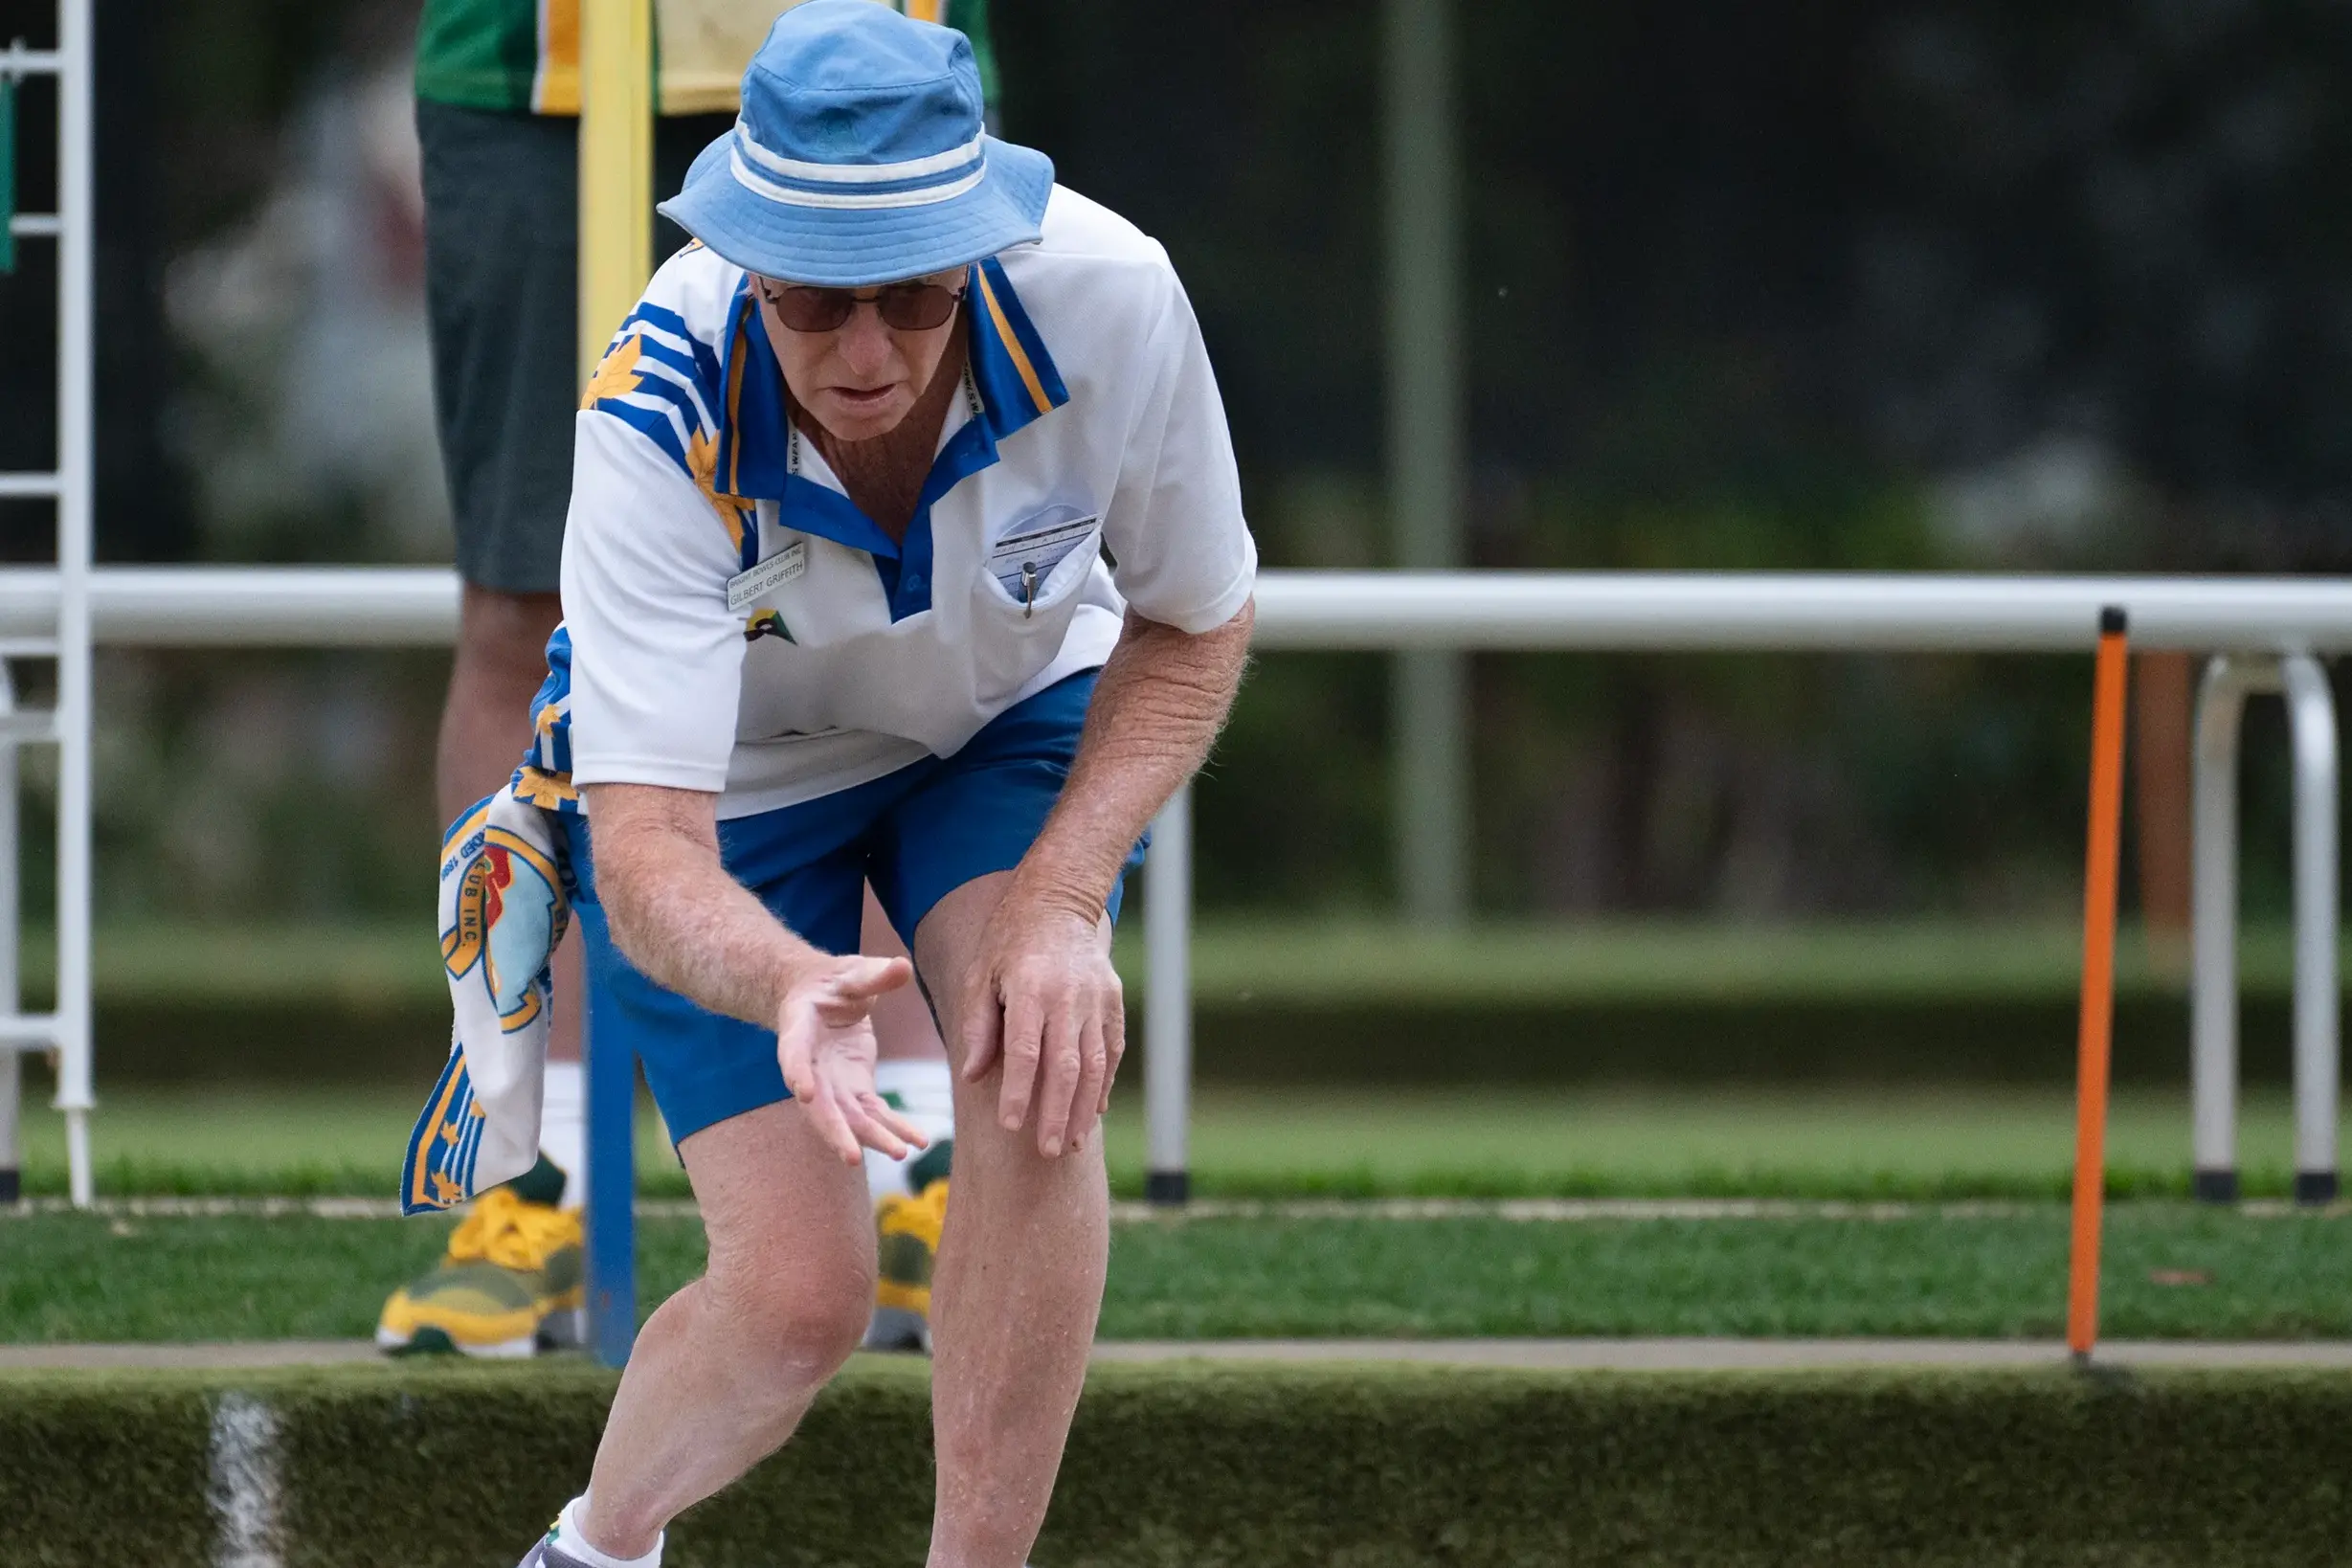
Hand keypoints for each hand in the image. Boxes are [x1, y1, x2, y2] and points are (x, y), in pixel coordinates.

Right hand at [775, 954, 928, 1165]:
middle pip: (819, 1105)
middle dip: (835, 1131)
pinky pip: (873, 1115)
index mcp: (799, 1029)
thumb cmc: (833, 981)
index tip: (804, 1092)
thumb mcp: (852, 971)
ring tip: (900, 1152)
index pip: (793, 1055)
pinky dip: (893, 1128)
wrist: (824, 998)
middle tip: (852, 1157)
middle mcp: (810, 1067)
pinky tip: (917, 1142)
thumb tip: (903, 967)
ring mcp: (832, 1084)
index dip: (797, 1072)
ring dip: (872, 1138)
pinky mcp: (855, 1090)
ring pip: (848, 1118)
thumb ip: (874, 974)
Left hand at [960, 896, 1123, 1157]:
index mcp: (1030, 989)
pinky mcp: (1113, 1000)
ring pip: (1095, 1063)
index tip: (1010, 1126)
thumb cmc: (1008, 943)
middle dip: (1057, 1112)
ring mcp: (1096, 998)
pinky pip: (1112, 1049)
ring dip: (1084, 1107)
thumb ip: (979, 1027)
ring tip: (1071, 1142)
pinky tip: (1093, 1111)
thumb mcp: (980, 976)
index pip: (1025, 1051)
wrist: (1058, 903)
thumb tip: (974, 1076)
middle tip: (1047, 1151)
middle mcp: (1068, 995)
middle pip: (1065, 1065)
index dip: (1018, 1091)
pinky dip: (1105, 1082)